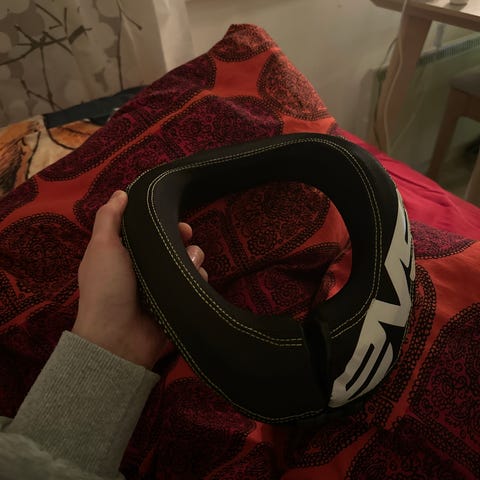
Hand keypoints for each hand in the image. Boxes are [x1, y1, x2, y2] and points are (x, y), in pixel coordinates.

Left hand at [72, 190, 206, 368]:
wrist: (118, 337)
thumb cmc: (106, 287)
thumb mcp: (102, 247)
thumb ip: (109, 218)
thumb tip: (121, 193)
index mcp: (125, 254)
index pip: (149, 231)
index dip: (160, 221)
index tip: (171, 217)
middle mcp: (145, 268)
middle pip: (172, 244)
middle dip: (182, 238)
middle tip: (187, 238)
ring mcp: (162, 286)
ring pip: (188, 262)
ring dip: (192, 259)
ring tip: (188, 265)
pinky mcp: (177, 301)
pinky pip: (195, 282)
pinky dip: (197, 279)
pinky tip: (193, 281)